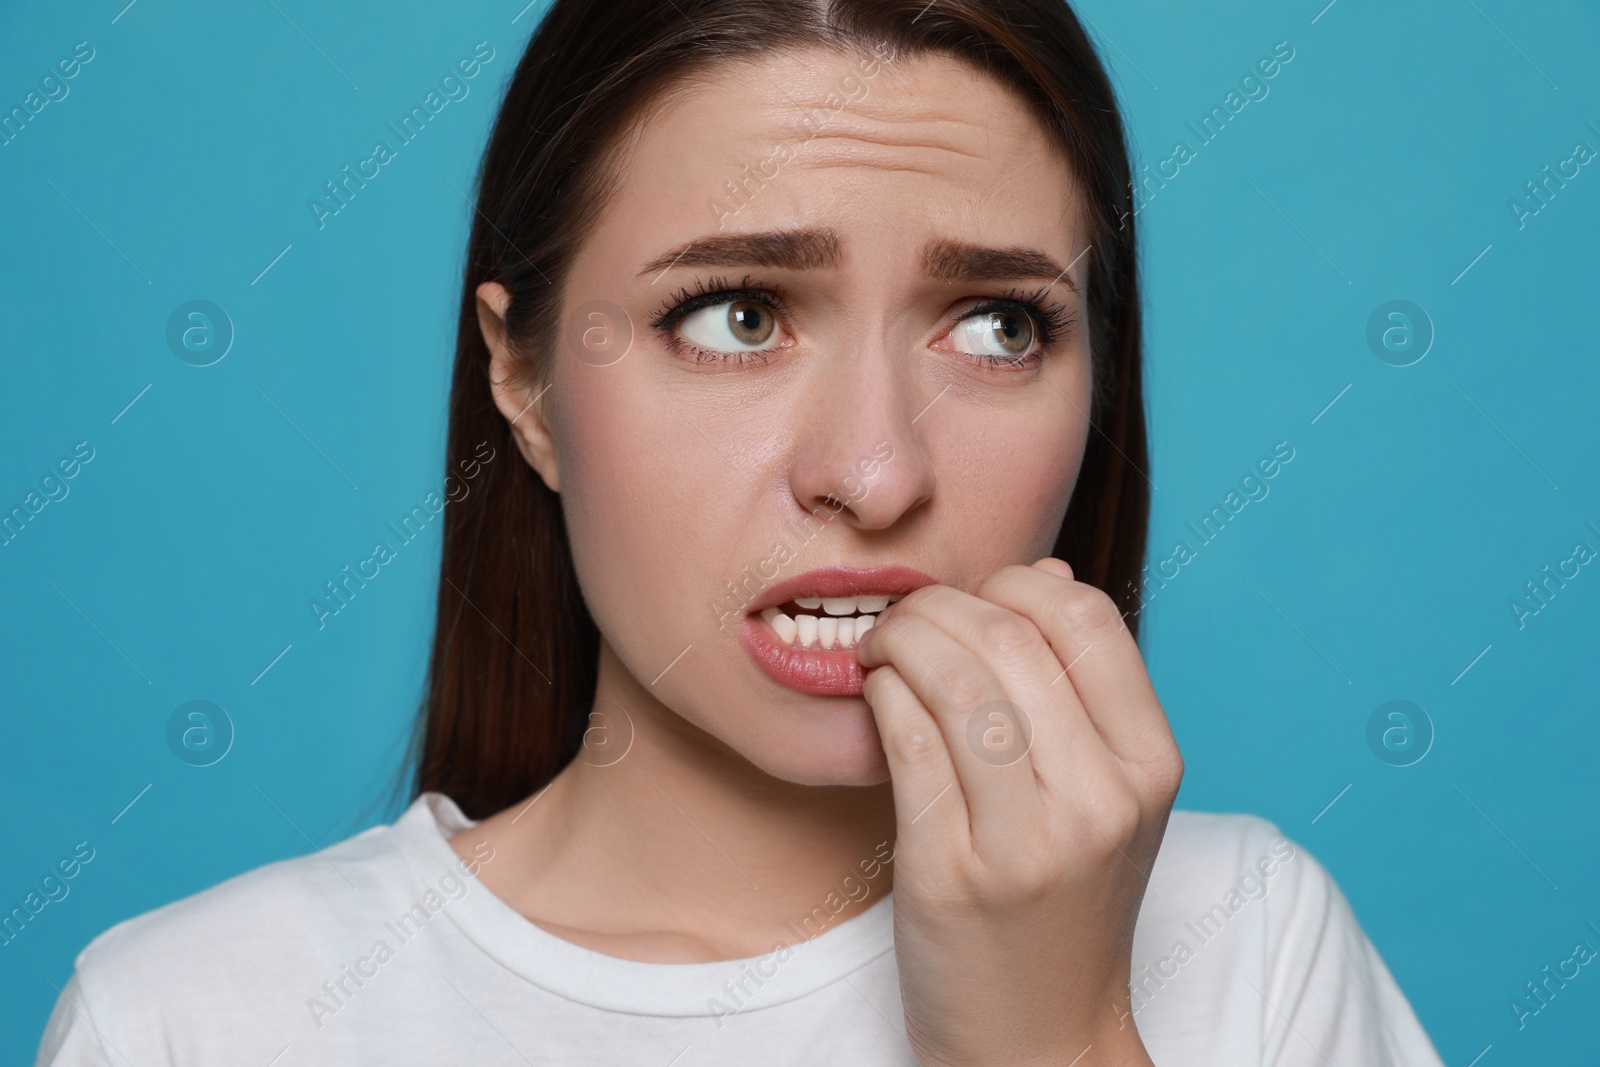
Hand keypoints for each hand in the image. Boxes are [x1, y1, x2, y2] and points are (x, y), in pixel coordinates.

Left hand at [854, 558, 1182, 1066]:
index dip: (1018, 585)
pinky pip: (905, 738)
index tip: (979, 600)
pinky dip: (880, 693)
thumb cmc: (1067, 899)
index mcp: (1151, 765)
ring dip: (901, 639)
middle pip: (1010, 638)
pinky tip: (875, 691)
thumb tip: (1047, 571)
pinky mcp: (950, 871)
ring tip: (884, 648)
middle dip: (941, 605)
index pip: (1087, 618)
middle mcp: (1100, 800)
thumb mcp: (1110, 793)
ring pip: (953, 679)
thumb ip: (1084, 684)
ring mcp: (1027, 841)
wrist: (1040, 1034)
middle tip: (909, 616)